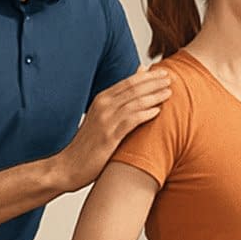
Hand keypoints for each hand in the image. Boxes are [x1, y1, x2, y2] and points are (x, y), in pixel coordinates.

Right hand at [58, 67, 171, 190]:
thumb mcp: (102, 119)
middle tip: (171, 78)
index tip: (164, 73)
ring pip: (134, 102)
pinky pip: (130, 121)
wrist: (68, 166)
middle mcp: (103, 106)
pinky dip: (144, 114)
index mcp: (101, 100)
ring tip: (169, 93)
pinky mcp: (108, 137)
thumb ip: (118, 103)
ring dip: (153, 96)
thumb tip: (136, 88)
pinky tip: (157, 112)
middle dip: (154, 82)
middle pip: (133, 88)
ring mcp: (105, 121)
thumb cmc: (88, 144)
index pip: (128, 82)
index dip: (148, 76)